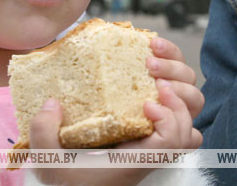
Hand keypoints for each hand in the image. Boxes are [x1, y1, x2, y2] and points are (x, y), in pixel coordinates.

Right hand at [27, 37, 203, 185]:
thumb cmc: (69, 178)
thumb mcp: (50, 160)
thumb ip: (45, 134)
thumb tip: (52, 104)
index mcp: (137, 160)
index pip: (174, 142)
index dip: (170, 119)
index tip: (146, 105)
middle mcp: (154, 150)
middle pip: (189, 125)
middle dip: (179, 94)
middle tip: (152, 73)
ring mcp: (158, 137)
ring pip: (191, 113)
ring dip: (180, 83)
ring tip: (153, 63)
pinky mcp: (155, 123)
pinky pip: (181, 106)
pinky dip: (176, 84)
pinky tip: (153, 64)